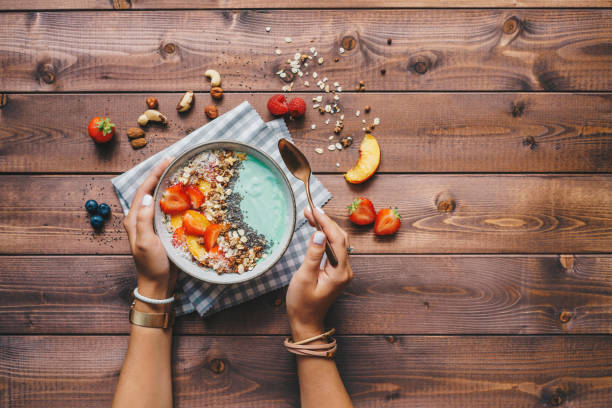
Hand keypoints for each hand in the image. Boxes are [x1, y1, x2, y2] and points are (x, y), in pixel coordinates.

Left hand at [123, 157, 176, 307]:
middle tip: (174, 161)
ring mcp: (151, 224)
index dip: (154, 174)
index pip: (144, 190)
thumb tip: (147, 197)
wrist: (157, 284)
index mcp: (134, 219)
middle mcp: (141, 219)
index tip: (167, 160)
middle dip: (161, 175)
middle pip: (150, 190)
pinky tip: (184, 195)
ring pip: (159, 198)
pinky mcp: (161, 230)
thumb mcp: (145, 242)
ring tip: (179, 173)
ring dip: (168, 185)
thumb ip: (143, 220)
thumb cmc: (150, 265)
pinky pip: (167, 209)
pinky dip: (175, 199)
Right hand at [285, 207, 352, 340]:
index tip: (315, 210)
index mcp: (340, 272)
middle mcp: (345, 270)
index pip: (337, 240)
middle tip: (309, 210)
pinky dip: (325, 237)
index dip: (326, 223)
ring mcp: (342, 270)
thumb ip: (313, 255)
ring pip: (337, 242)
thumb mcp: (304, 278)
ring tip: (311, 216)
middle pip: (339, 238)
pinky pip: (333, 249)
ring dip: (325, 228)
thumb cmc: (302, 303)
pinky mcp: (336, 271)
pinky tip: (316, 230)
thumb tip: (319, 234)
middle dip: (326, 222)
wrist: (305, 322)